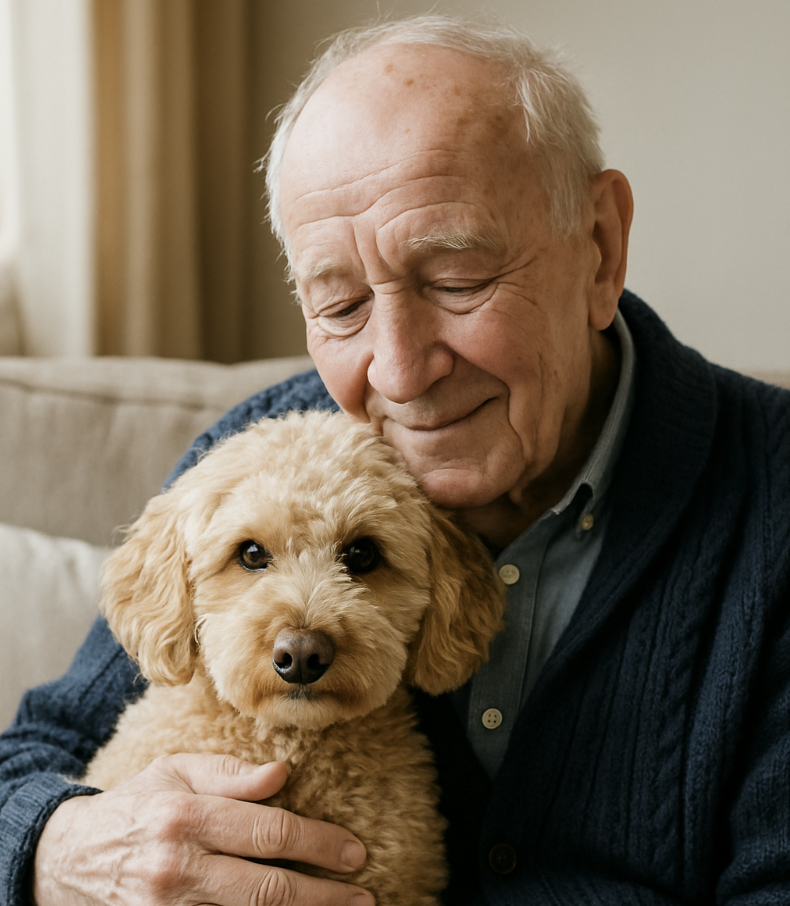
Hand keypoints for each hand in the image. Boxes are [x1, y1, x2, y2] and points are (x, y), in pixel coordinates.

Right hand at [33, 753, 373, 905]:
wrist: (65, 860)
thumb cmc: (135, 806)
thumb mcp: (175, 772)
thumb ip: (230, 774)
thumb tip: (284, 773)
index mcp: (186, 816)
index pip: (268, 832)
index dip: (318, 844)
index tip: (354, 852)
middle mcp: (177, 868)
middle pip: (267, 889)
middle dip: (323, 896)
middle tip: (363, 898)